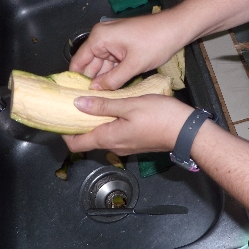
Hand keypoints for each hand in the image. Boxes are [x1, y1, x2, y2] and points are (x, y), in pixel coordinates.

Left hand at [62, 94, 193, 155]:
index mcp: (108, 138)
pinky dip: (110, 122)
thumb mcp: (129, 105)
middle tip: (78, 102)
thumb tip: (78, 103)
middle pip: (89, 138)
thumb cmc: (160, 117)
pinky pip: (116, 134)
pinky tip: (115, 107)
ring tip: (96, 101)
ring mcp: (126, 146)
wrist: (187, 131)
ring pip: (103, 135)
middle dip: (81, 122)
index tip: (61, 116)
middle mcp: (114, 146)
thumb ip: (103, 105)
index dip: (64, 132)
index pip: (76, 143)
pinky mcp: (136, 142)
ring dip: (97, 121)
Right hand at [69, 14, 183, 90]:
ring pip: (102, 65)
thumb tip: (95, 91)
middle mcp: (102, 37)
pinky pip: (112, 63)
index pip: (78, 61)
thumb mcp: (133, 65)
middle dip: (90, 81)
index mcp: (100, 37)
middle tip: (88, 101)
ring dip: (102, 80)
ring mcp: (112, 41)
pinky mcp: (122, 45)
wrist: (177, 29)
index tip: (74, 95)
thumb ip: (112, 80)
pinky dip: (112, 74)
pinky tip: (111, 89)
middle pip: (89, 64)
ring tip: (98, 99)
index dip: (76, 79)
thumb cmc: (157, 41)